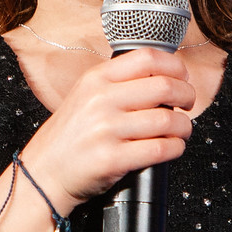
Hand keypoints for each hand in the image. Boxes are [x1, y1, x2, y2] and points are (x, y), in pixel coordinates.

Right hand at [17, 48, 194, 212]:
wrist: (43, 172)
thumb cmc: (70, 136)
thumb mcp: (84, 95)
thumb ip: (117, 83)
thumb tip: (163, 77)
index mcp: (95, 79)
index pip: (147, 58)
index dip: (174, 66)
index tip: (182, 76)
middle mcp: (100, 100)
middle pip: (164, 87)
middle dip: (186, 95)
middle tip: (188, 103)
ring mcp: (106, 130)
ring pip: (167, 120)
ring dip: (184, 127)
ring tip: (181, 130)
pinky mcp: (112, 159)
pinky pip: (160, 149)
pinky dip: (175, 148)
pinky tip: (173, 147)